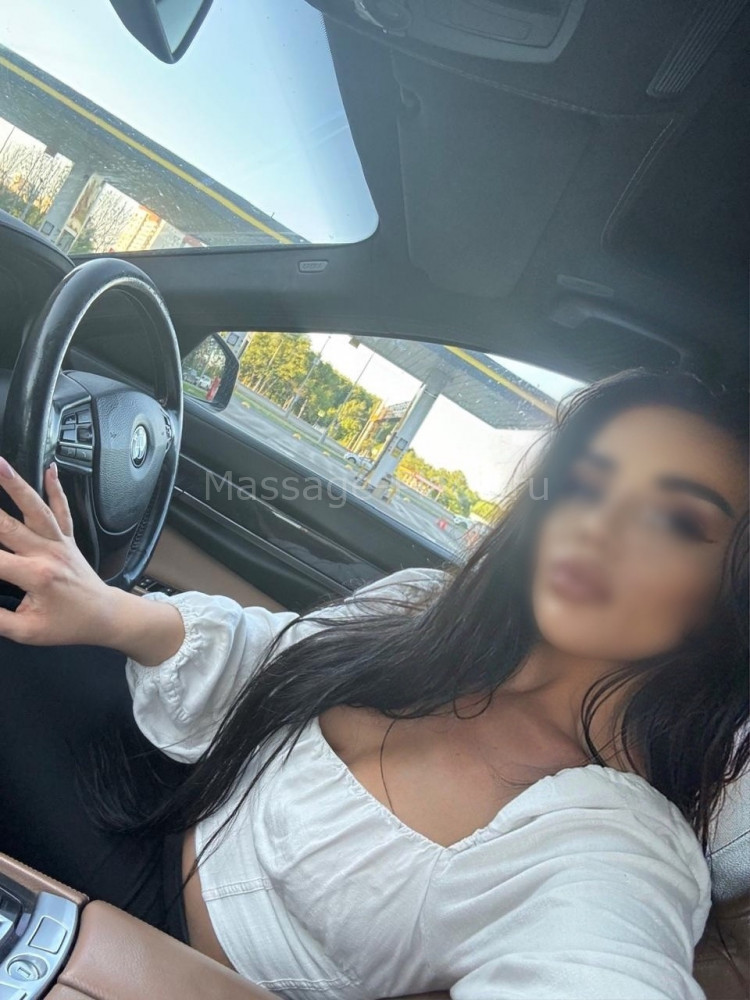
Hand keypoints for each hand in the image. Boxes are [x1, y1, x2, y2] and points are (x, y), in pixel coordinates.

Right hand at [0, 457, 184, 662]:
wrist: (105, 616)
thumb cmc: (67, 625)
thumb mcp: (28, 631)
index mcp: (35, 576)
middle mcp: (47, 553)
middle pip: (6, 526)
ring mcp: (59, 542)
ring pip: (35, 508)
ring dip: (15, 484)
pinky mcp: (68, 538)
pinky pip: (63, 510)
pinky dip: (57, 489)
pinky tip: (51, 469)